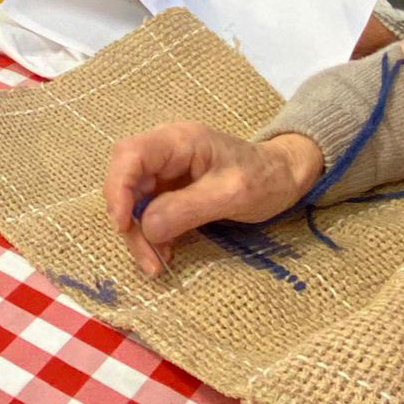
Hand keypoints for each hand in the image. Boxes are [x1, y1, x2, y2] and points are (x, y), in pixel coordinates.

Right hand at [103, 124, 322, 276]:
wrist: (285, 178)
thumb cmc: (264, 178)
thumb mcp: (232, 194)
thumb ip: (188, 208)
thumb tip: (147, 227)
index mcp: (178, 140)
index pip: (129, 155)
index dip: (118, 189)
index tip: (123, 225)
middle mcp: (165, 151)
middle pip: (126, 181)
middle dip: (129, 221)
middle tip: (149, 258)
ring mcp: (167, 171)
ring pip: (133, 201)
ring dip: (139, 234)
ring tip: (158, 263)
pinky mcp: (171, 190)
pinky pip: (149, 211)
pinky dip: (151, 234)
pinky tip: (165, 252)